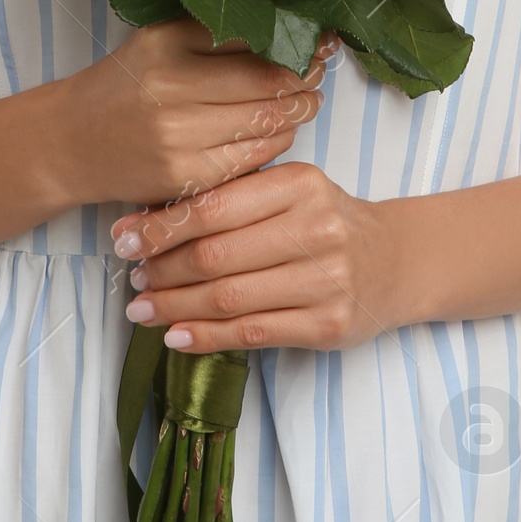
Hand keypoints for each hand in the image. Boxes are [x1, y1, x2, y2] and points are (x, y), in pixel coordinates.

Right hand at [58, 19, 333, 211]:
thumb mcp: (159, 40)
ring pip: (264, 123)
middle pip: (266, 85)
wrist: (71, 141)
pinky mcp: (183, 177)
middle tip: (320, 72)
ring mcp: (177, 138)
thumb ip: (215, 31)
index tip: (321, 39)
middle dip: (305, 79)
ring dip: (297, 112)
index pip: (252, 41)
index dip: (296, 42)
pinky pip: (250, 159)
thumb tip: (288, 24)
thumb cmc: (125, 83)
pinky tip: (278, 130)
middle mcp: (169, 89)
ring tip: (308, 100)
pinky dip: (275, 142)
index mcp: (165, 45)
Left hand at [109, 159, 401, 353]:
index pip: (215, 206)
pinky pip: (253, 332)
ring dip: (175, 307)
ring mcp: (326, 280)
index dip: (162, 226)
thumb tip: (150, 222)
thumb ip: (233, 201)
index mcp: (300, 184)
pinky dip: (207, 337)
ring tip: (143, 309)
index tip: (124, 238)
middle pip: (217, 255)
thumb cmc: (327, 221)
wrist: (397, 261)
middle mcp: (316, 228)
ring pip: (230, 297)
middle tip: (132, 278)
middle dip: (163, 269)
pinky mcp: (328, 324)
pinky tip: (177, 336)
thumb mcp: (290, 193)